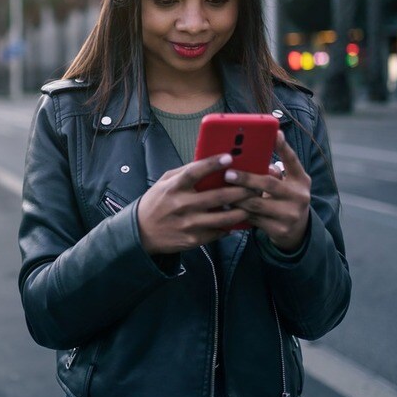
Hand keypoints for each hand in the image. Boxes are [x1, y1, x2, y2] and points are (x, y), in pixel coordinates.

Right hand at [137, 153, 258, 254]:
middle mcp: (182, 205)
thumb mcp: (164, 182)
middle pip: (218, 196)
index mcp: (174, 187)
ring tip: (252, 204)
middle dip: (240, 190)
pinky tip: (238, 220)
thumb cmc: (157, 202)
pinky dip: (230, 226)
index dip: (213, 163)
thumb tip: (209, 162)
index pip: (195, 171)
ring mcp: (188, 224)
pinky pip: (218, 232)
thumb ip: (185, 172)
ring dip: (241, 210)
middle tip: (255, 185)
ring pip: (223, 218)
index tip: (229, 157)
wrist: (141, 232)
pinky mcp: (193, 239)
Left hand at [224, 130, 310, 251]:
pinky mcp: (279, 229)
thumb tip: (254, 159)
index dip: (284, 147)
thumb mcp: (288, 184)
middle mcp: (299, 196)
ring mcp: (290, 214)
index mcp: (301, 180)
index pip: (293, 161)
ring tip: (221, 190)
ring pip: (256, 204)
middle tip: (228, 174)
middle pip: (269, 184)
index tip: (275, 133)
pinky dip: (238, 212)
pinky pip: (252, 219)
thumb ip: (276, 172)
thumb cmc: (286, 198)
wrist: (297, 231)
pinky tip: (225, 207)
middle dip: (246, 178)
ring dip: (236, 197)